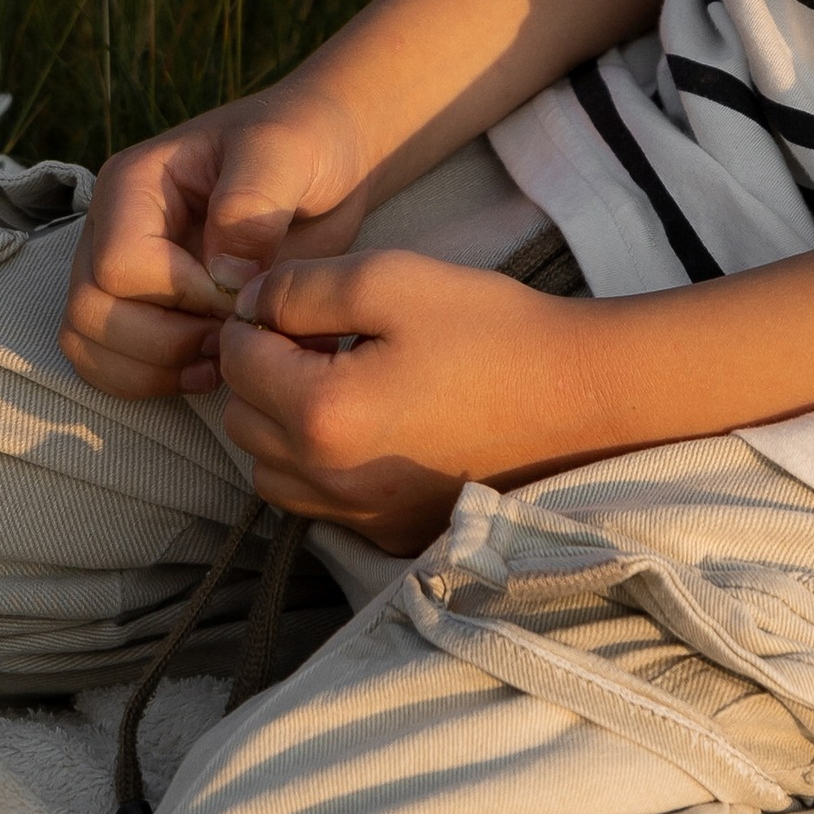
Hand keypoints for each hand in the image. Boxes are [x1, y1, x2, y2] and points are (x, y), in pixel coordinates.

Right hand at [61, 83, 378, 399]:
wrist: (325, 160)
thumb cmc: (303, 142)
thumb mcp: (286, 153)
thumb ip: (249, 206)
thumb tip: (223, 278)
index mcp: (133, 182)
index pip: (119, 264)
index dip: (183, 294)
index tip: (243, 290)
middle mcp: (110, 227)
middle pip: (91, 311)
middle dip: (166, 341)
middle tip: (234, 336)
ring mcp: (118, 270)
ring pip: (86, 343)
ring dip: (154, 369)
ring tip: (222, 359)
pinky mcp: (139, 306)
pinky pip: (107, 363)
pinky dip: (152, 381)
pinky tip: (211, 369)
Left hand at [213, 249, 610, 552]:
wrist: (578, 397)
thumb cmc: (490, 330)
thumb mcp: (392, 279)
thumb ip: (303, 288)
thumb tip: (249, 304)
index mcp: (321, 414)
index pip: (235, 359)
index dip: (258, 317)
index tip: (304, 302)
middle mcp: (328, 481)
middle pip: (241, 420)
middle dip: (263, 372)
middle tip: (322, 337)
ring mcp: (361, 517)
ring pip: (269, 471)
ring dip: (282, 424)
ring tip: (341, 382)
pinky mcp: (390, 534)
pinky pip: (318, 504)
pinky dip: (319, 467)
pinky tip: (369, 427)